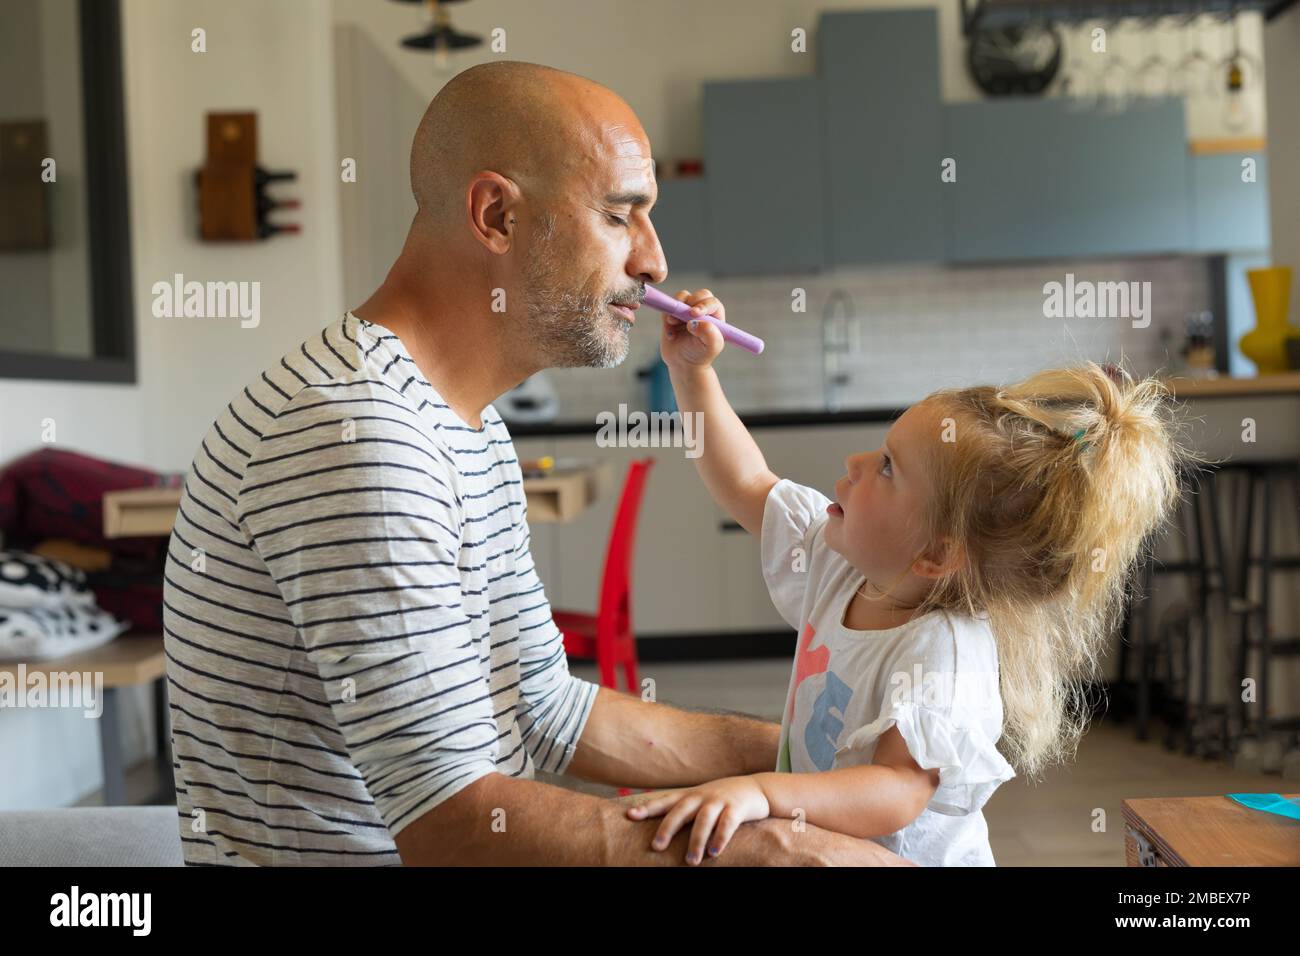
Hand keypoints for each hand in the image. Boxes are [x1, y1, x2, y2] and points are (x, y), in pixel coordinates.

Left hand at [626, 775, 770, 863]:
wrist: (756, 788)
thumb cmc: (722, 799)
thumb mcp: (700, 800)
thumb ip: (682, 811)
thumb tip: (658, 831)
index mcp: (690, 796)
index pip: (665, 801)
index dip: (647, 807)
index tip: (630, 815)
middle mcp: (702, 796)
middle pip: (681, 810)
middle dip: (667, 828)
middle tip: (656, 847)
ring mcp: (720, 800)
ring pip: (704, 819)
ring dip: (696, 840)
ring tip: (690, 861)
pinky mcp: (737, 807)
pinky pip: (728, 823)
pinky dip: (721, 837)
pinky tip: (715, 852)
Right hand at [658, 288, 725, 371]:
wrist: (683, 363)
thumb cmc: (700, 354)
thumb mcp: (711, 347)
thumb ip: (709, 334)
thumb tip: (695, 322)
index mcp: (715, 315)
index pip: (712, 303)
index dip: (704, 305)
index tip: (695, 313)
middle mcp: (703, 310)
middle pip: (698, 295)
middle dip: (690, 302)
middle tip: (684, 314)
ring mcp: (687, 310)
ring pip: (682, 297)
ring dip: (676, 308)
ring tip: (673, 323)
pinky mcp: (673, 313)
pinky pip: (668, 306)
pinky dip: (666, 316)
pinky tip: (671, 333)